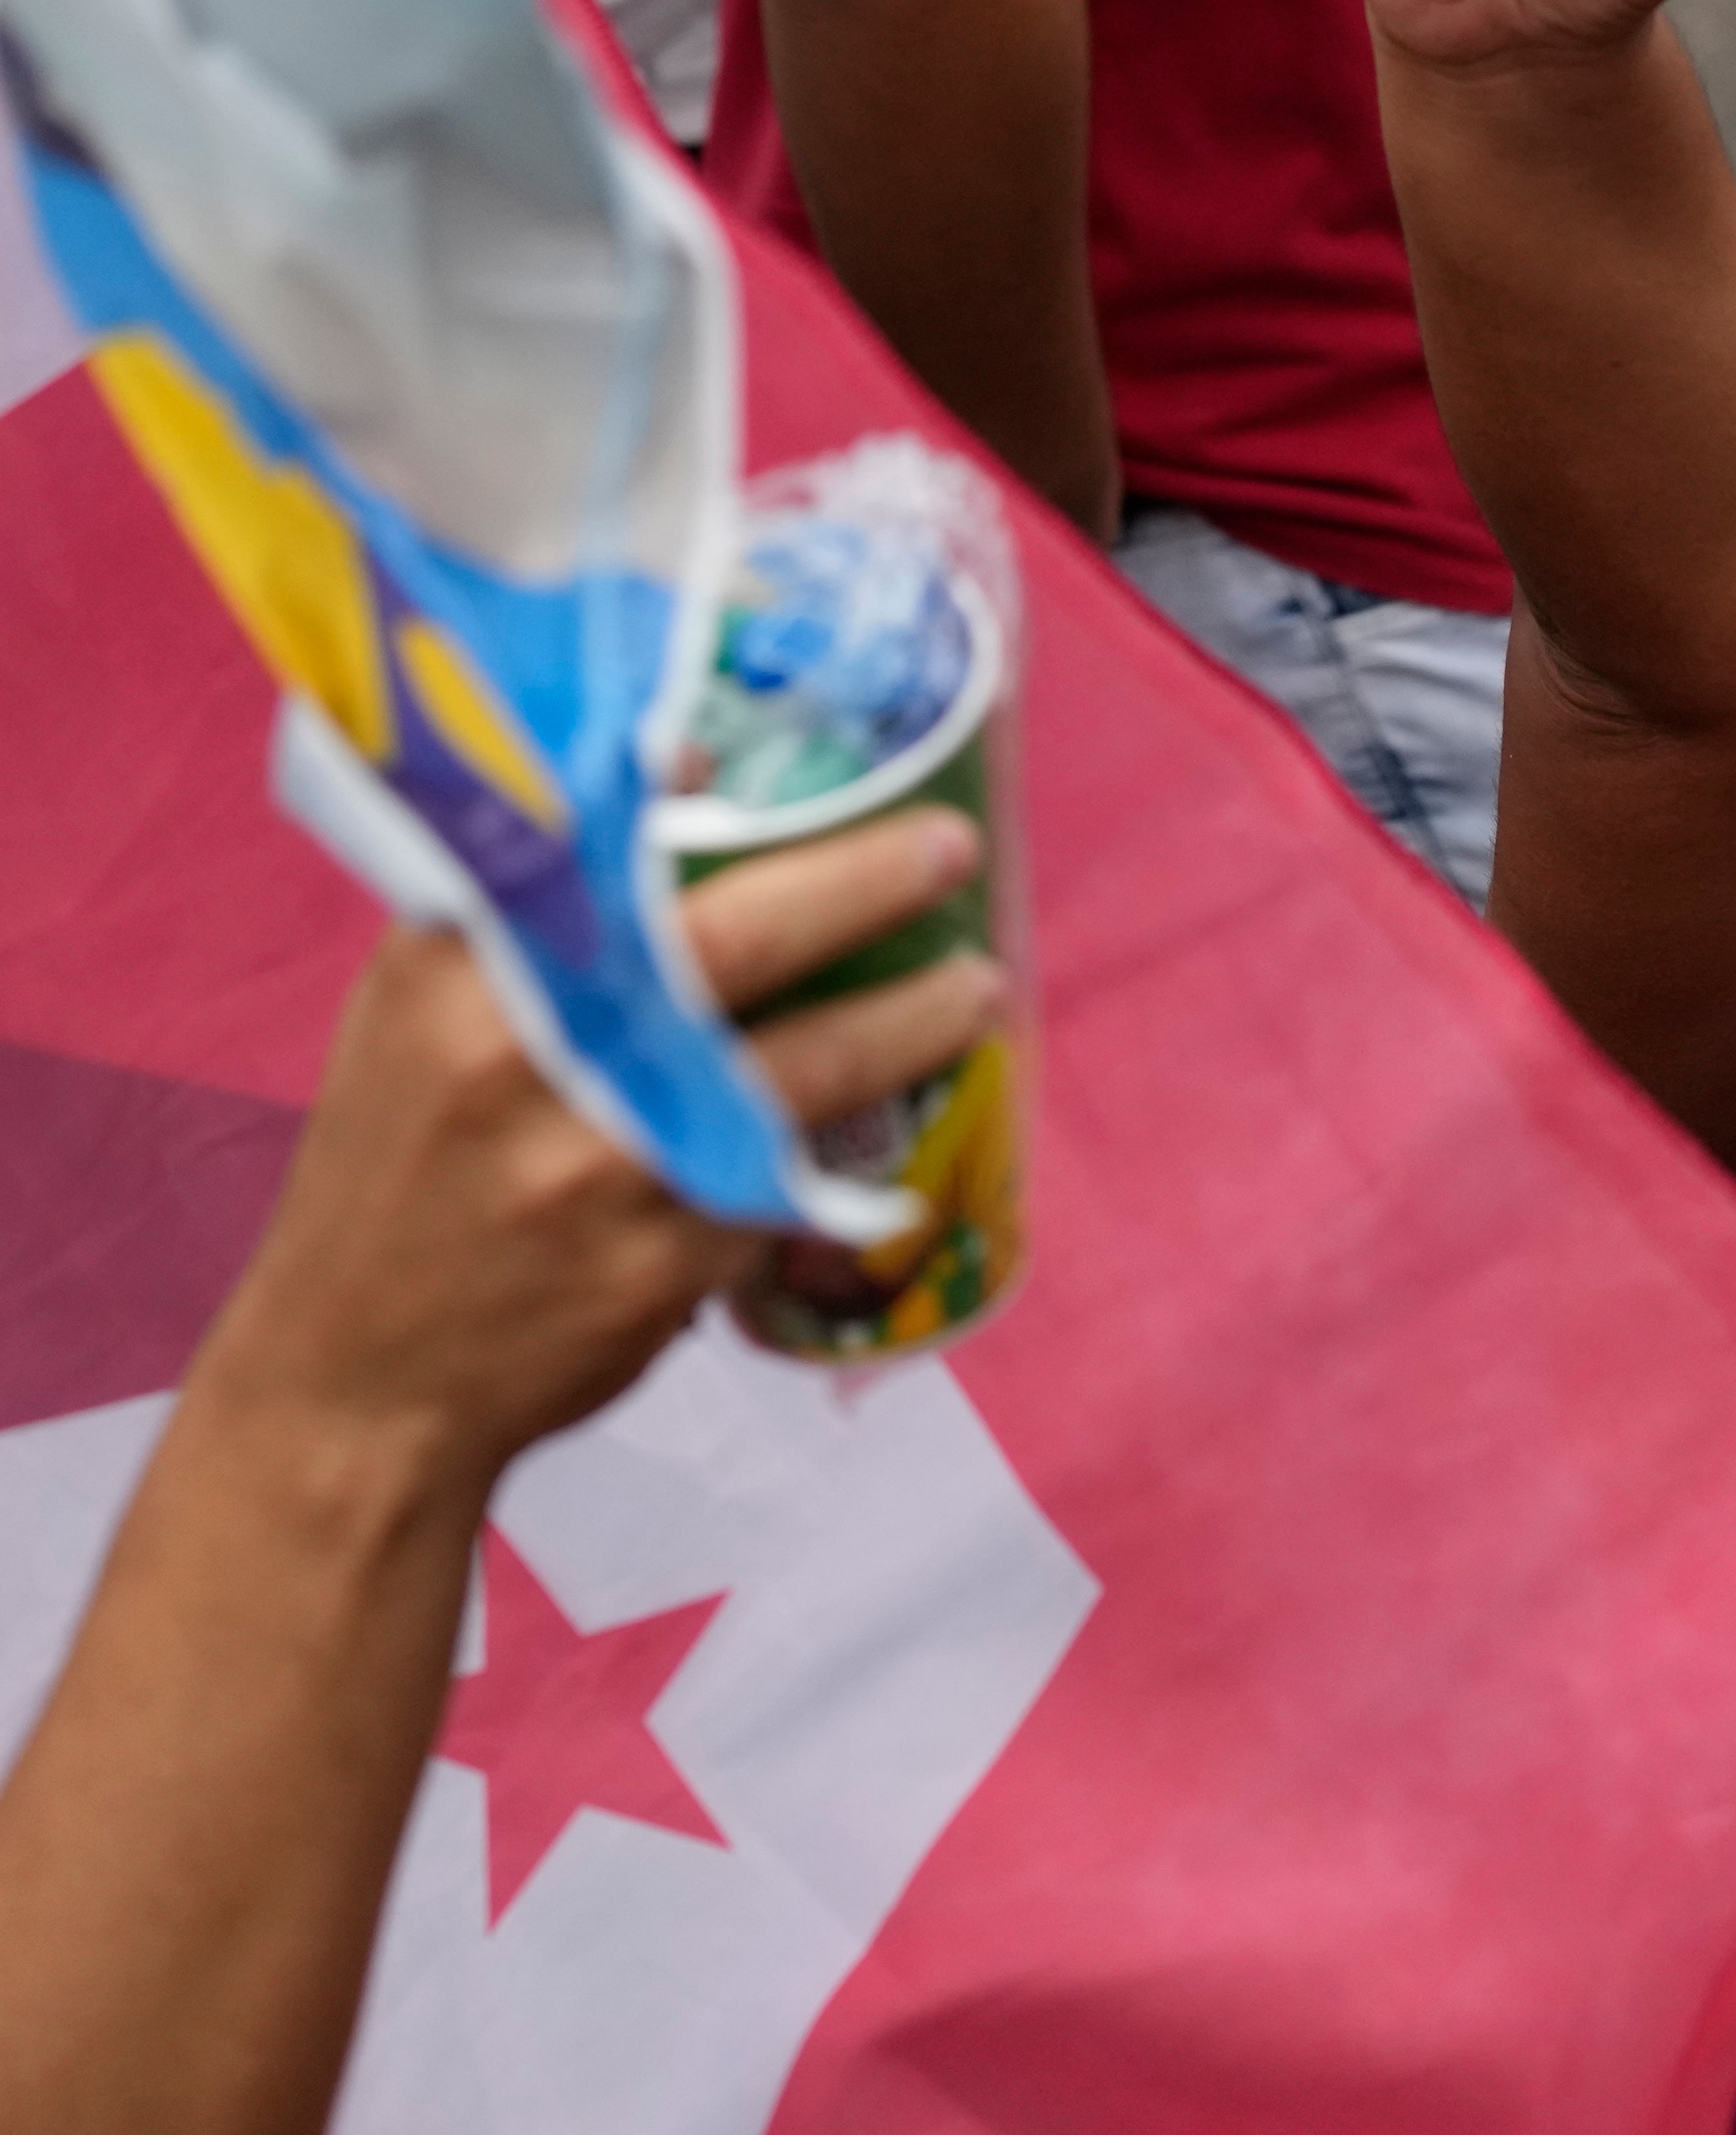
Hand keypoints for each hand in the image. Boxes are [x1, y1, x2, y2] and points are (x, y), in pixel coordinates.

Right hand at [188, 811, 1001, 1496]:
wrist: (359, 1381)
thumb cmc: (402, 1170)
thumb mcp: (421, 1019)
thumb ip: (536, 898)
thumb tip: (678, 753)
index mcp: (456, 983)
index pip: (580, 854)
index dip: (692, 795)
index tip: (794, 759)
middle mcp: (525, 1064)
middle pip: (723, 946)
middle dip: (855, 887)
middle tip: (949, 849)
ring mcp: (599, 1172)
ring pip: (793, 1073)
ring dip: (903, 1023)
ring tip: (976, 987)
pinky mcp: (661, 1266)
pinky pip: (785, 1183)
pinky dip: (850, 1143)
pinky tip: (916, 1107)